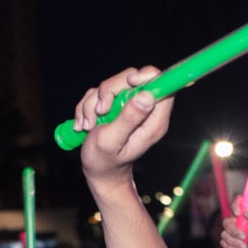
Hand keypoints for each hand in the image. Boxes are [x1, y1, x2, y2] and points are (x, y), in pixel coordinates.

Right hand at [73, 67, 171, 188]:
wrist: (98, 171)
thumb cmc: (105, 161)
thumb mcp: (112, 141)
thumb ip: (129, 118)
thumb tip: (147, 96)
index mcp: (153, 121)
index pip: (163, 85)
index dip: (148, 76)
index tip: (131, 81)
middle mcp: (144, 110)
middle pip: (131, 78)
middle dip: (108, 92)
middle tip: (100, 113)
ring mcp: (129, 106)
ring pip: (111, 85)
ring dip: (93, 104)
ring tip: (88, 126)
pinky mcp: (115, 105)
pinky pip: (98, 93)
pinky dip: (87, 107)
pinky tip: (84, 125)